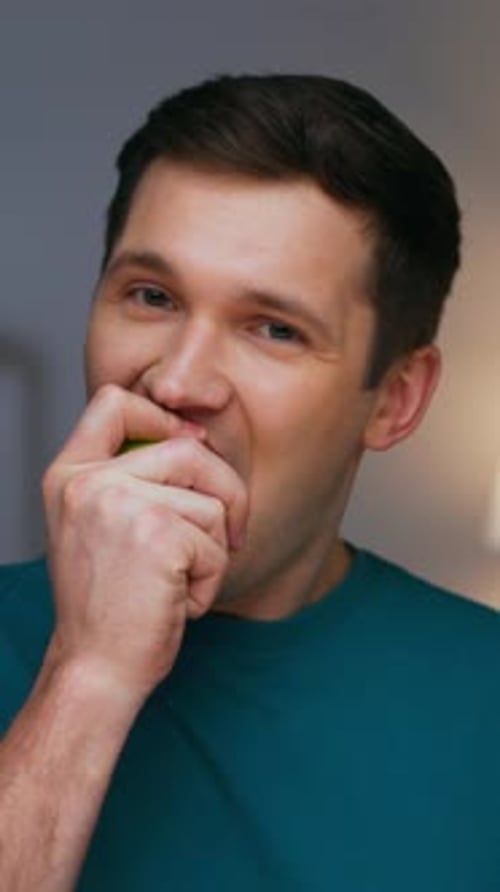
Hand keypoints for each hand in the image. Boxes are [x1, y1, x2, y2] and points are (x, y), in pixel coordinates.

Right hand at [42, 385, 247, 702]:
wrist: (97, 669)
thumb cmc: (108, 605)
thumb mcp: (100, 527)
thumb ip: (133, 478)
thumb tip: (196, 436)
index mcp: (68, 476)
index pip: (114, 401)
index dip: (162, 417)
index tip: (188, 446)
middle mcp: (87, 483)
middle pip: (189, 449)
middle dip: (225, 493)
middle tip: (225, 537)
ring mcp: (119, 504)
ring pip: (211, 501)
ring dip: (212, 550)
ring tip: (176, 582)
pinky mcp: (157, 534)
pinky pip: (216, 542)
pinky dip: (210, 579)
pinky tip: (177, 601)